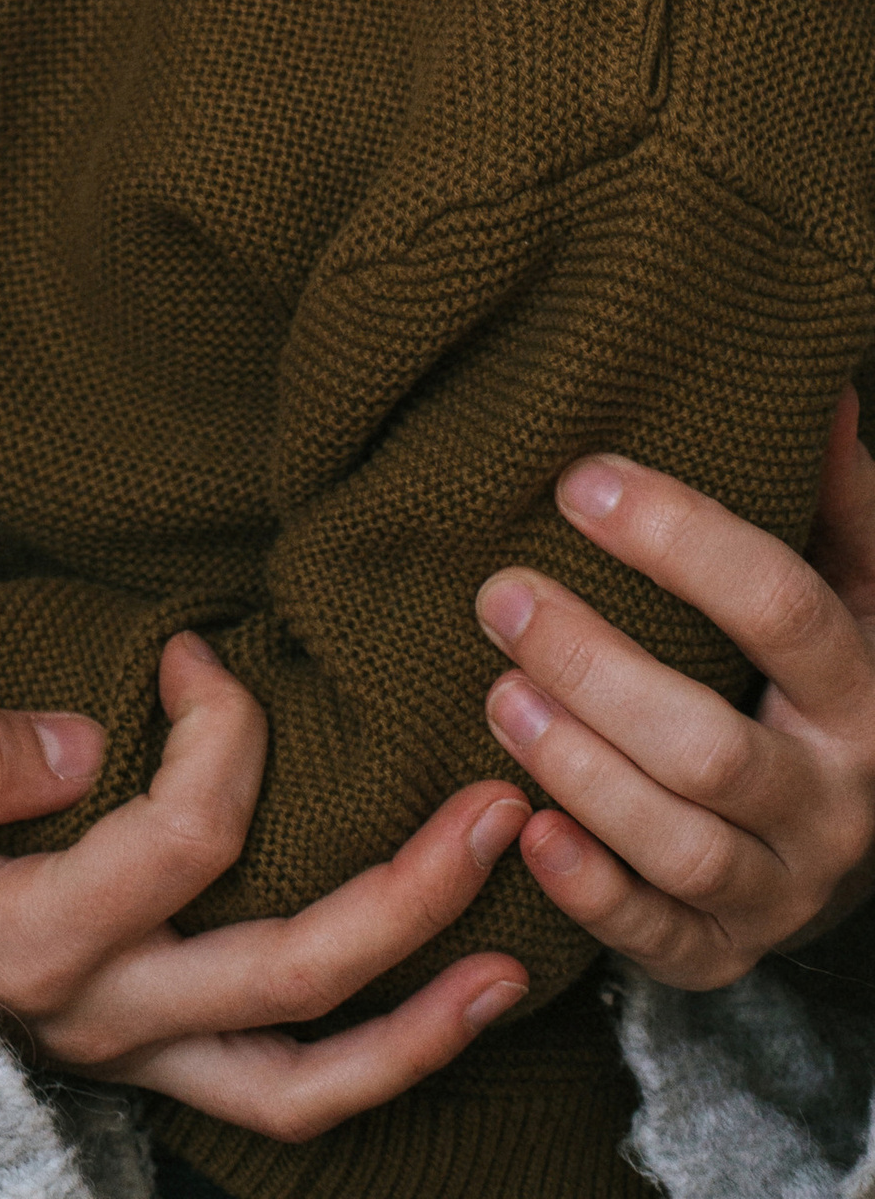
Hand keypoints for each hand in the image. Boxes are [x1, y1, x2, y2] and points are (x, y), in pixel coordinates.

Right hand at [0, 635, 530, 1144]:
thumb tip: (77, 736)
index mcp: (35, 934)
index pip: (183, 837)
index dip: (222, 731)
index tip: (206, 650)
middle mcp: (106, 1013)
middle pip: (289, 969)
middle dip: (409, 890)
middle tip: (496, 802)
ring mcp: (136, 1056)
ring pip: (306, 1072)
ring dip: (422, 1016)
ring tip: (513, 952)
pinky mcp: (154, 1067)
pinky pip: (284, 1101)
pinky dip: (380, 1068)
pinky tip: (449, 1011)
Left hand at [472, 393, 874, 986]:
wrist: (864, 833)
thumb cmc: (828, 677)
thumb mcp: (858, 587)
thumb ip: (838, 499)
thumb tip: (827, 384)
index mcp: (864, 694)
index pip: (783, 609)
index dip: (681, 542)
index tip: (577, 482)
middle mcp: (833, 802)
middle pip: (712, 748)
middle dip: (596, 670)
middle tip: (500, 596)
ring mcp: (784, 887)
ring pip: (681, 846)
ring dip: (579, 772)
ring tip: (496, 695)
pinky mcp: (727, 951)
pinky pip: (660, 942)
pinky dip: (590, 893)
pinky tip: (523, 830)